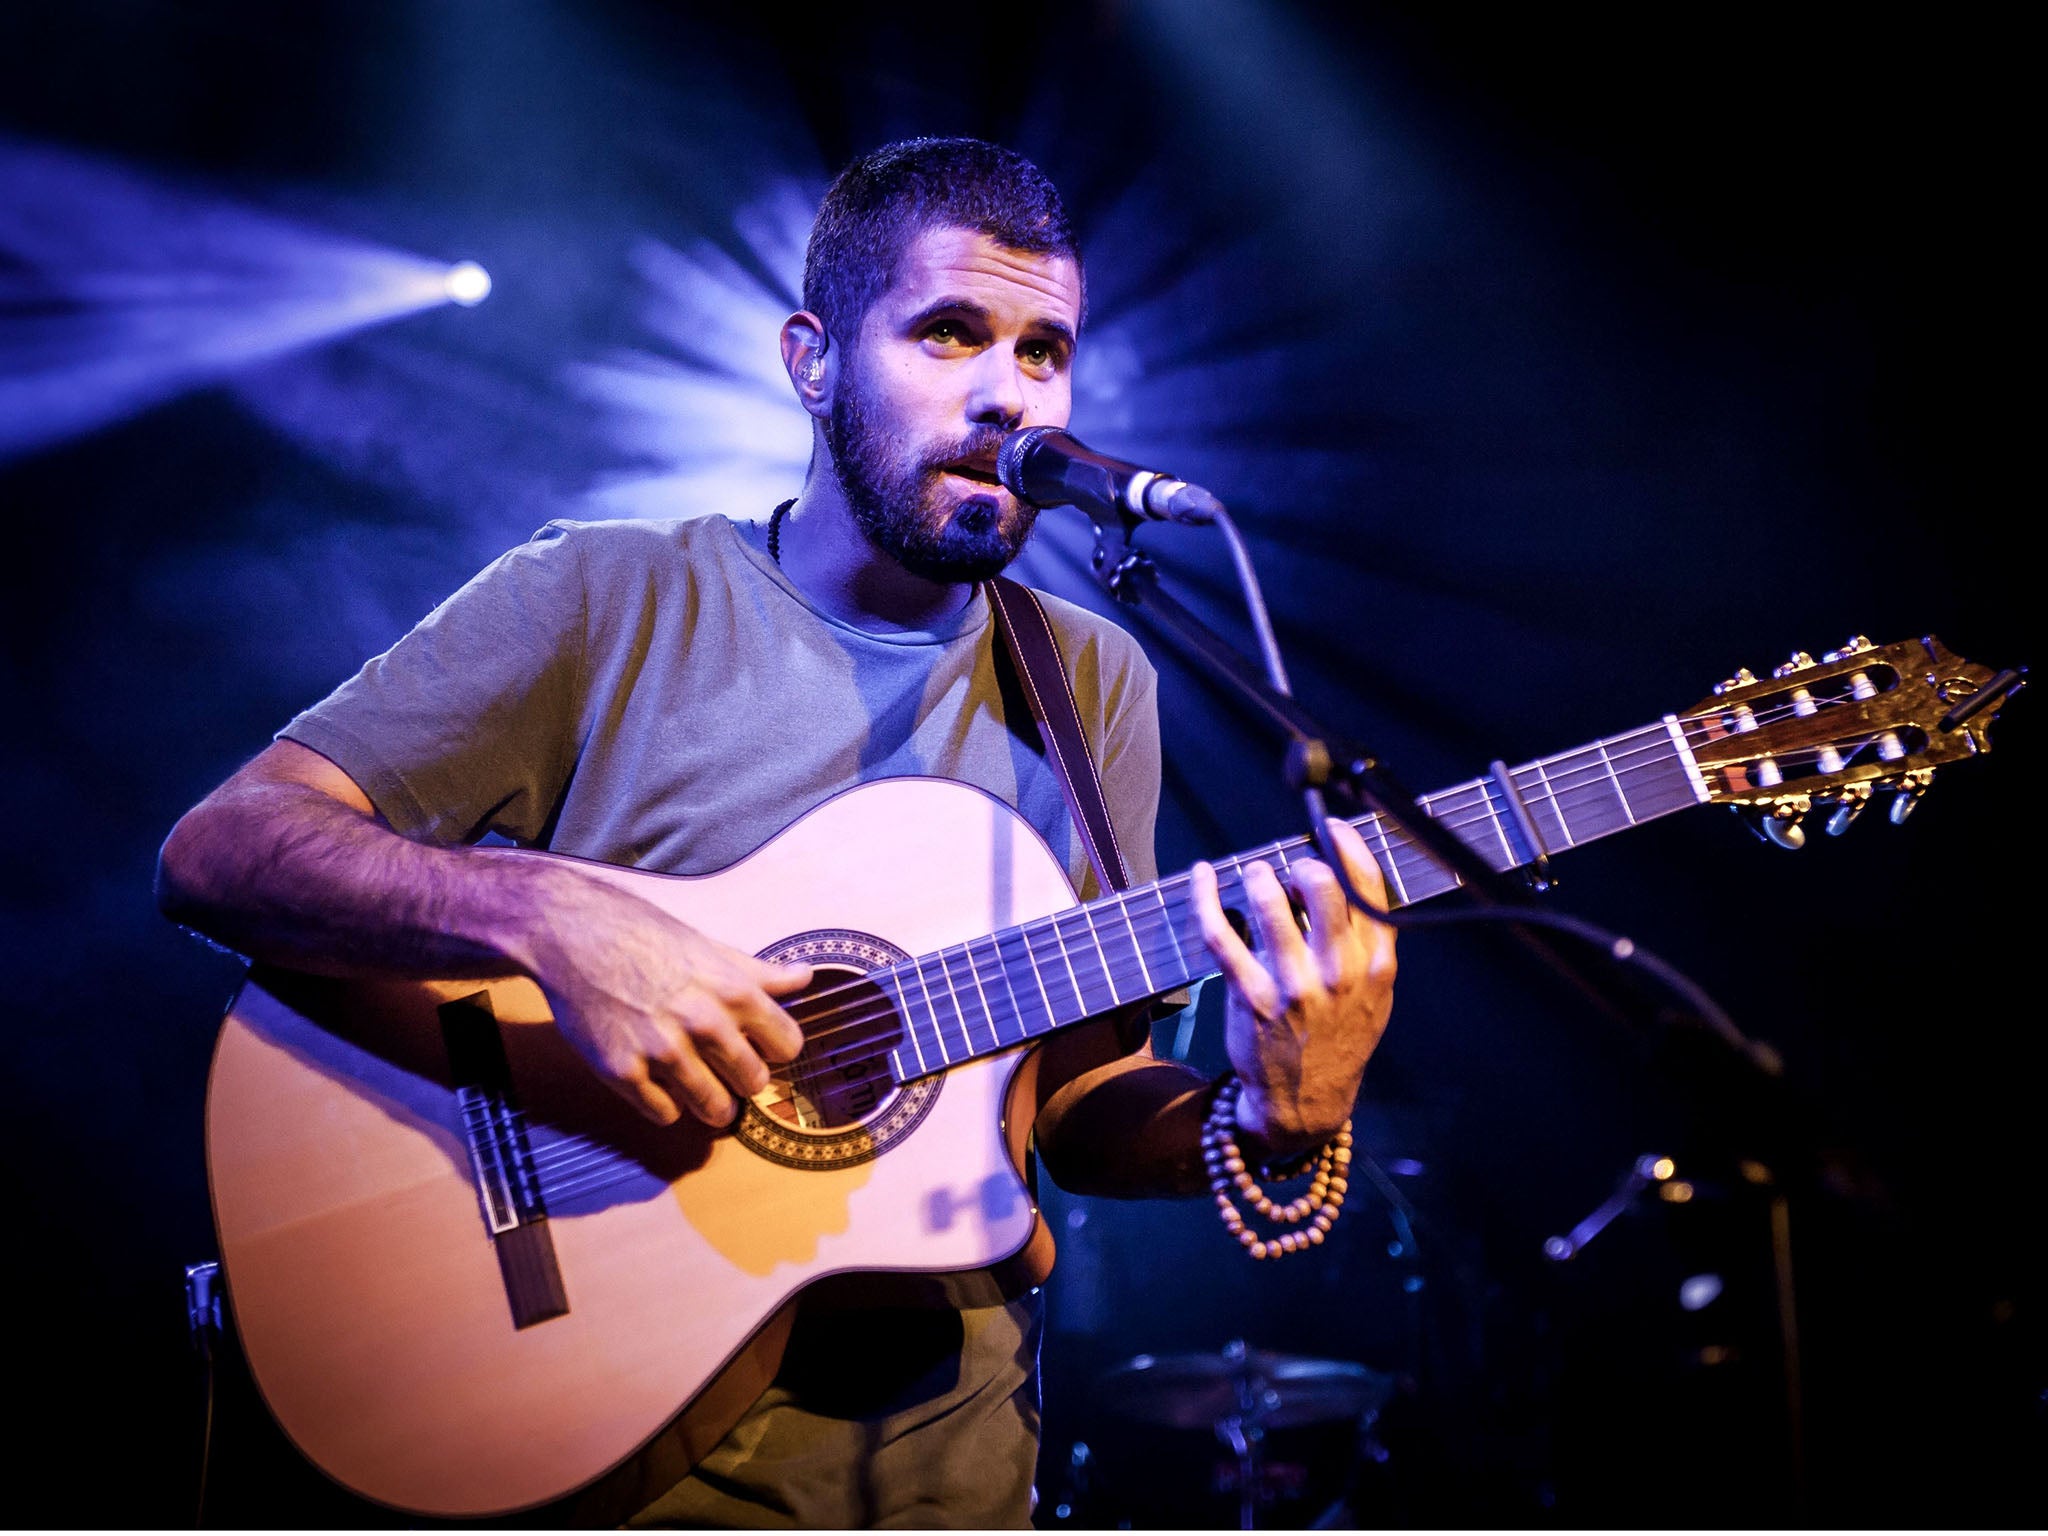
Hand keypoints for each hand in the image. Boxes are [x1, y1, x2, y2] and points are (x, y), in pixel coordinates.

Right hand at [520, 868, 811, 1127]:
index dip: (776, 1049)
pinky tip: (659, 1086)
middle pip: (754, 1082)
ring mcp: (663, 1052)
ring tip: (706, 1094)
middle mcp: (704, 1025)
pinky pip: (664, 1114)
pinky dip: (665, 1107)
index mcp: (734, 992)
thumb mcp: (709, 947)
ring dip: (714, 1106)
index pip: (787, 1046)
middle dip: (745, 1080)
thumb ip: (759, 972)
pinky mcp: (622, 1072)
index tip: (762, 1048)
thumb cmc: (644, 934)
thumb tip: (806, 977)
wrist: (572, 933)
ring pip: (714, 1109)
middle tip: (729, 1072)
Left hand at [1191, 818, 1396, 1154]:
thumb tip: (1338, 877)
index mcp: (1375, 965)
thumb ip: (1368, 941)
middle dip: (1301, 864)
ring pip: (1270, 902)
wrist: (1307, 1103)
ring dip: (1257, 877)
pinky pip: (1221, 934)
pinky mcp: (1249, 997)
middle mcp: (1339, 972)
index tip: (1330, 829)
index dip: (1347, 846)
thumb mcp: (1375, 995)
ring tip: (1254, 876)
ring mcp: (1293, 985)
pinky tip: (1202, 878)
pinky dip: (1205, 897)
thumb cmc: (1338, 1037)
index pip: (1369, 888)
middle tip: (1289, 870)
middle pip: (1322, 886)